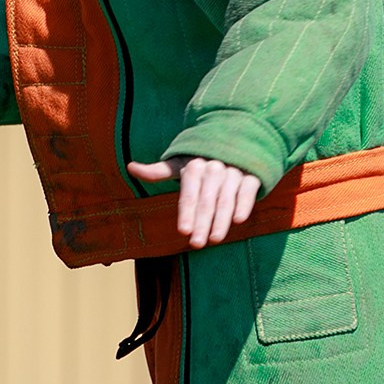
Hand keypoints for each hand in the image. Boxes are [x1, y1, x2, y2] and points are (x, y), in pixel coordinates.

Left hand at [125, 156, 261, 248]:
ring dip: (221, 219)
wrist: (237, 139)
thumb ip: (159, 171)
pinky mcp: (252, 175)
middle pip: (207, 200)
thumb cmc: (203, 158)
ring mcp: (234, 171)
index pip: (189, 194)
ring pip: (226, 198)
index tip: (183, 231)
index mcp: (195, 166)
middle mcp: (214, 168)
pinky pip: (247, 191)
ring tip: (215, 239)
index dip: (186, 212)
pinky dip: (244, 204)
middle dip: (202, 222)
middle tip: (196, 244)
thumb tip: (131, 167)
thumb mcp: (181, 162)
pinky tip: (239, 221)